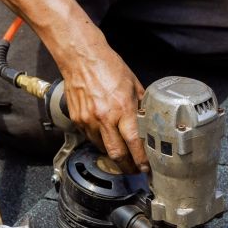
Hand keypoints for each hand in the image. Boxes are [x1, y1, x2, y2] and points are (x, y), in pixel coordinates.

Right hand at [58, 34, 147, 172]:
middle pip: (117, 154)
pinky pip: (90, 138)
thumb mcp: (133, 84)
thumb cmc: (107, 66)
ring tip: (122, 155)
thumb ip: (141, 104)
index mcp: (122, 109)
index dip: (141, 160)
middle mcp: (104, 118)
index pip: (134, 143)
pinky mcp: (77, 120)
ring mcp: (88, 120)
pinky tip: (106, 137)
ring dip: (113, 154)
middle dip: (127, 167)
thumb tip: (150, 119)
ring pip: (102, 149)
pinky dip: (99, 141)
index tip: (146, 169)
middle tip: (134, 171)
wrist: (80, 57)